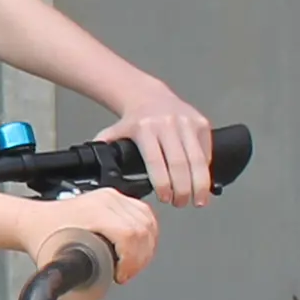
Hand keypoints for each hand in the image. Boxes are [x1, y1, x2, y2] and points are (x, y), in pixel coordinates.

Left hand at [26, 189, 155, 294]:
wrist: (34, 220)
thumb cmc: (42, 235)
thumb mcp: (59, 258)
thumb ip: (76, 273)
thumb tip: (94, 288)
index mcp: (93, 211)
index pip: (130, 233)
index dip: (132, 259)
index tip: (121, 274)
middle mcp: (106, 201)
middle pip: (143, 229)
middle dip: (140, 258)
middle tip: (126, 273)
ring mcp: (112, 197)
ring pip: (148, 221)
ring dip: (146, 248)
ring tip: (131, 264)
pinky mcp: (116, 200)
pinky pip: (145, 215)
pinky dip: (147, 234)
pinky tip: (141, 248)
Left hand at [96, 86, 215, 205]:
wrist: (150, 95)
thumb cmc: (135, 120)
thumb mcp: (116, 132)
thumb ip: (106, 149)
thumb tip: (93, 169)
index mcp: (145, 128)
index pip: (156, 162)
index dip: (163, 184)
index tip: (165, 198)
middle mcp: (167, 124)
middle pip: (180, 164)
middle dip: (183, 189)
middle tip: (180, 203)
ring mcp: (187, 123)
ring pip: (198, 160)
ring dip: (200, 184)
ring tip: (198, 201)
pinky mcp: (201, 123)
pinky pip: (206, 152)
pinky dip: (205, 170)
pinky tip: (202, 182)